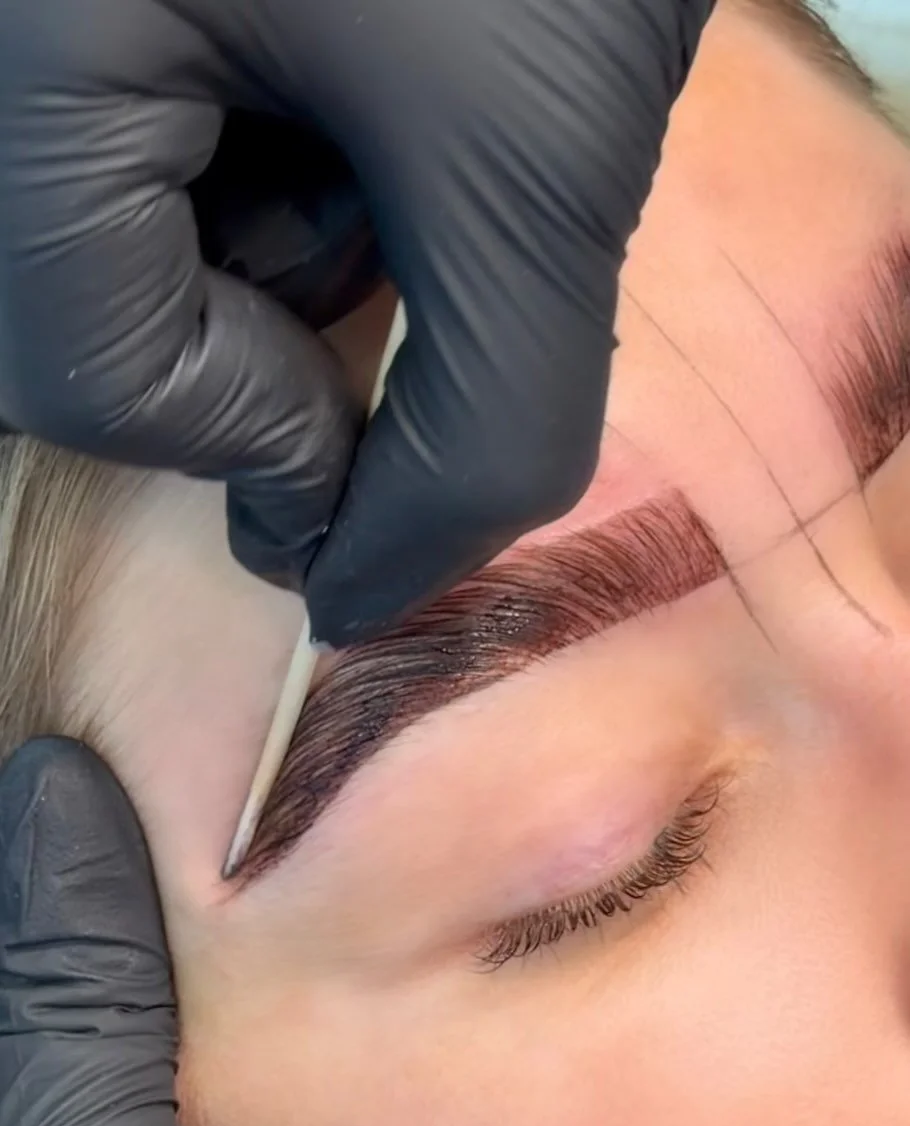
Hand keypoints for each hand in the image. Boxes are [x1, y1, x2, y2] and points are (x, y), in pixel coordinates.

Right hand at [0, 0, 713, 645]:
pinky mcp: (146, 13)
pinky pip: (171, 149)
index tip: (377, 433)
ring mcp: (74, 20)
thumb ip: (479, 428)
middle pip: (88, 309)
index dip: (253, 434)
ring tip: (396, 133)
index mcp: (40, 33)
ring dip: (287, 249)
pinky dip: (286, 171)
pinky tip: (369, 90)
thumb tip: (362, 597)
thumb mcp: (530, 162)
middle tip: (395, 260)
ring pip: (133, 235)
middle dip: (266, 331)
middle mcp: (24, 31)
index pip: (82, 362)